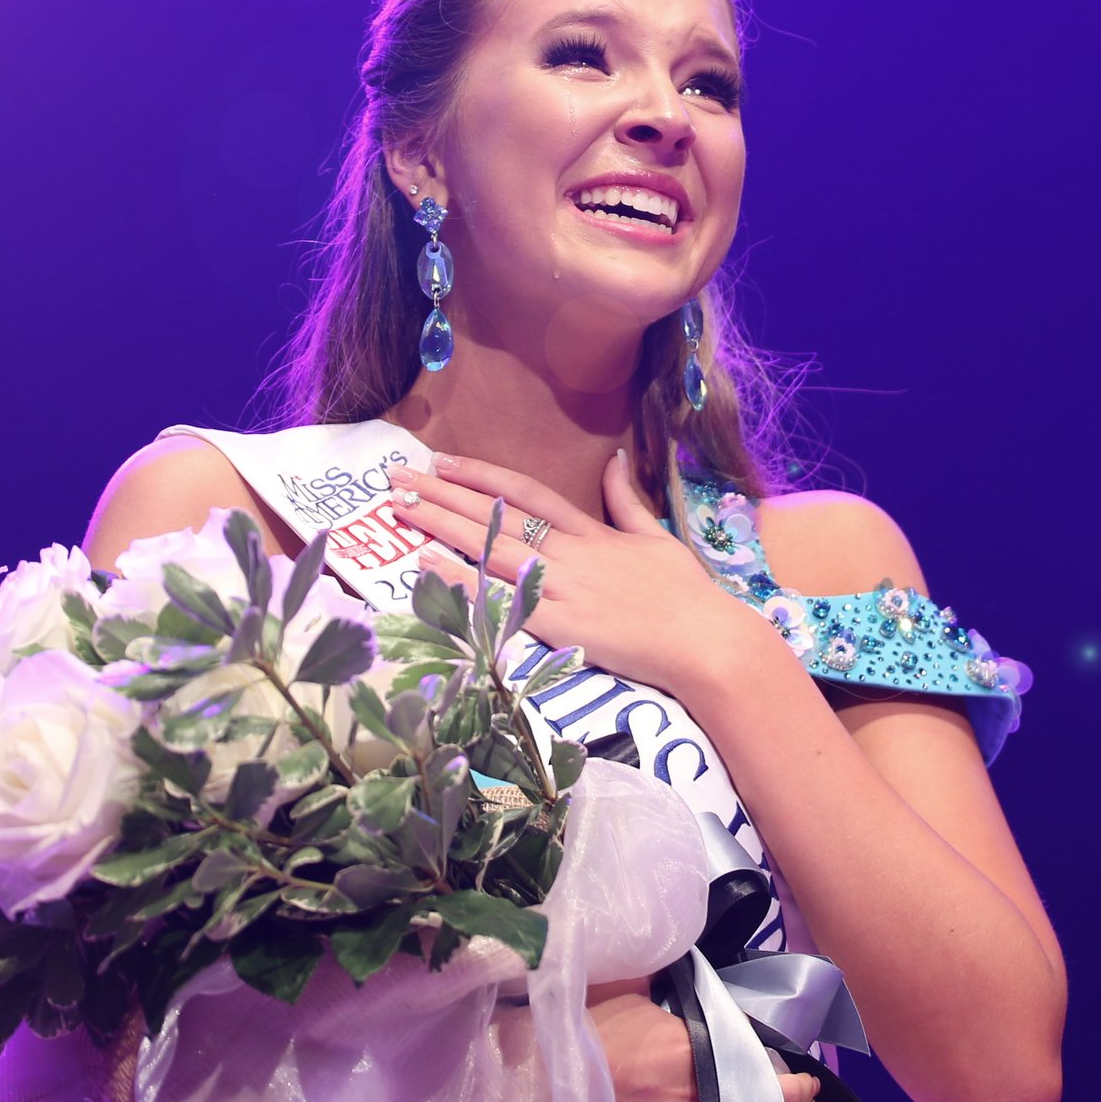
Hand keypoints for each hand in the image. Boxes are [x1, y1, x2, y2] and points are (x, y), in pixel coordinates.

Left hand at [385, 449, 773, 696]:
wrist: (705, 641)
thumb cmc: (686, 596)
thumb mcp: (657, 537)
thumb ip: (628, 500)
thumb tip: (615, 460)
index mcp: (591, 532)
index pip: (527, 493)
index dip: (482, 476)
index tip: (443, 462)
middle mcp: (569, 552)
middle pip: (496, 515)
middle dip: (443, 494)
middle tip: (396, 478)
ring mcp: (562, 586)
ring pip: (490, 547)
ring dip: (441, 526)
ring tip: (399, 510)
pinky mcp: (559, 624)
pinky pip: (498, 597)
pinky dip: (461, 581)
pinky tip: (425, 567)